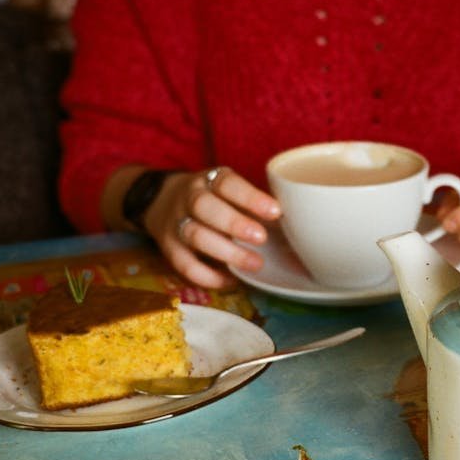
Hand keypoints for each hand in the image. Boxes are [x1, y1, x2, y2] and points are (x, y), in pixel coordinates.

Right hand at [146, 167, 280, 288]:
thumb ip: (254, 205)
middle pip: (205, 206)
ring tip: (255, 263)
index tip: (275, 212)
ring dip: (226, 251)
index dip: (250, 197)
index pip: (227, 183)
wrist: (162, 200)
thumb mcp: (229, 191)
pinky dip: (208, 276)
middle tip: (262, 238)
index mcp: (209, 180)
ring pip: (195, 235)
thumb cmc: (213, 199)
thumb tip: (297, 227)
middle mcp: (189, 198)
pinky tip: (231, 279)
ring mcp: (175, 222)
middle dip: (234, 223)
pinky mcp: (168, 247)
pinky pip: (184, 264)